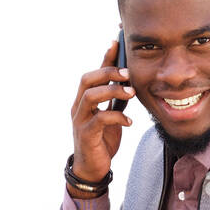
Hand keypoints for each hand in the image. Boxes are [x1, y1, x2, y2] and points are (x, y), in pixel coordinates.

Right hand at [69, 38, 133, 184]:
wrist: (92, 169)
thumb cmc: (101, 141)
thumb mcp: (111, 117)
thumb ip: (116, 101)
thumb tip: (129, 84)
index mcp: (85, 100)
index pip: (94, 74)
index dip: (104, 58)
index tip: (116, 41)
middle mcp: (78, 107)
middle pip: (87, 80)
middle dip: (107, 72)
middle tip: (127, 73)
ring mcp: (80, 120)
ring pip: (90, 96)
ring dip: (112, 91)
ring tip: (131, 93)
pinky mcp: (86, 135)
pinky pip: (99, 120)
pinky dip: (117, 118)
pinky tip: (129, 122)